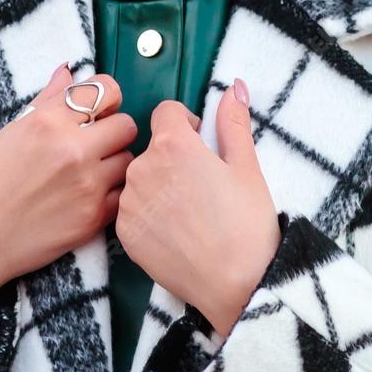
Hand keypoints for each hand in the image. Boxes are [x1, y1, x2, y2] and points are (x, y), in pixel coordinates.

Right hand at [0, 64, 137, 364]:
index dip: (106, 98)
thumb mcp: (9, 133)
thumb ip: (47, 100)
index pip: (107, 90)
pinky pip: (122, 196)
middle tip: (94, 144)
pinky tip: (86, 198)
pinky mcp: (92, 219)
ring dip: (113, 164)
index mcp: (48, 121)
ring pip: (129, 161)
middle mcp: (73, 149)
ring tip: (86, 174)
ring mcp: (86, 186)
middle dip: (113, 132)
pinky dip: (110, 196)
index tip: (97, 110)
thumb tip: (68, 71)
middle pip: (127, 125)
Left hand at [114, 79, 281, 336]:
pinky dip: (148, 213)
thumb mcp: (247, 167)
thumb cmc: (247, 223)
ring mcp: (129, 201)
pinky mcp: (123, 231)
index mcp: (174, 144)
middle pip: (152, 147)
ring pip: (140, 178)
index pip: (167, 112)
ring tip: (188, 211)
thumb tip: (233, 87)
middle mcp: (143, 167)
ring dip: (158, 185)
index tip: (202, 145)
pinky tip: (174, 230)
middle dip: (172, 157)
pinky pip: (131, 209)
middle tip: (200, 185)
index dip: (186, 125)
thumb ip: (234, 122)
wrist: (235, 283)